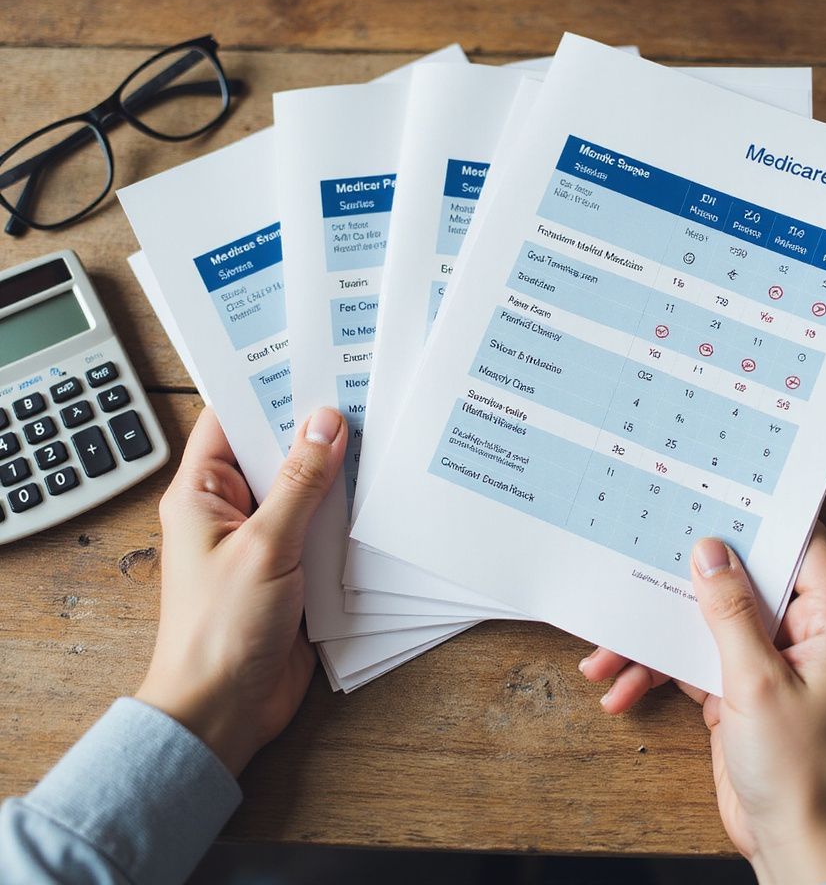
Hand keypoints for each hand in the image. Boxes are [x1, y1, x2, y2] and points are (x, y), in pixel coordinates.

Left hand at [135, 406, 346, 775]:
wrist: (223, 709)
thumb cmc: (220, 630)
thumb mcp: (264, 546)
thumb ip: (300, 484)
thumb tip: (326, 423)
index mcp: (202, 493)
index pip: (231, 420)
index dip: (266, 388)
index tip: (310, 361)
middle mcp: (232, 509)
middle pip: (275, 450)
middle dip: (314, 427)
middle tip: (359, 390)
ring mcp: (263, 537)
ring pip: (304, 487)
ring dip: (336, 470)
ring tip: (379, 430)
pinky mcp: (291, 566)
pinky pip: (321, 524)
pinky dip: (346, 511)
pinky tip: (378, 491)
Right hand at [579, 524, 825, 884]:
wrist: (792, 843)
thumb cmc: (798, 770)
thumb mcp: (757, 682)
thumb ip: (731, 612)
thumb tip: (711, 551)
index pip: (803, 546)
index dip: (764, 518)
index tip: (717, 493)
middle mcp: (799, 634)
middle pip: (739, 582)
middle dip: (684, 579)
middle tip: (643, 553)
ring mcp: (764, 661)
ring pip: (703, 622)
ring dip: (653, 637)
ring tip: (604, 652)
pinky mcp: (735, 687)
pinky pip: (688, 660)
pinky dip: (653, 672)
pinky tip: (619, 690)